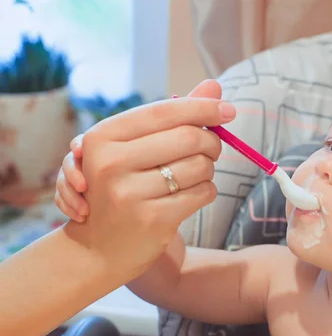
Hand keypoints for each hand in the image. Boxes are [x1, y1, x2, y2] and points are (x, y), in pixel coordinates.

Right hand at [64, 82, 233, 273]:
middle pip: (190, 138)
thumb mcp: (134, 148)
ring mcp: (130, 193)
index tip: (228, 110)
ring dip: (207, 170)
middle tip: (211, 150)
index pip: (165, 112)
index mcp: (102, 138)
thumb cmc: (122, 188)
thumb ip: (173, 116)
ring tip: (192, 176)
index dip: (203, 107)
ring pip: (201, 167)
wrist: (99, 249)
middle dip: (212, 142)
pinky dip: (206, 191)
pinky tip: (191, 196)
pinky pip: (203, 193)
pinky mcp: (154, 219)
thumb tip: (214, 87)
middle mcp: (111, 163)